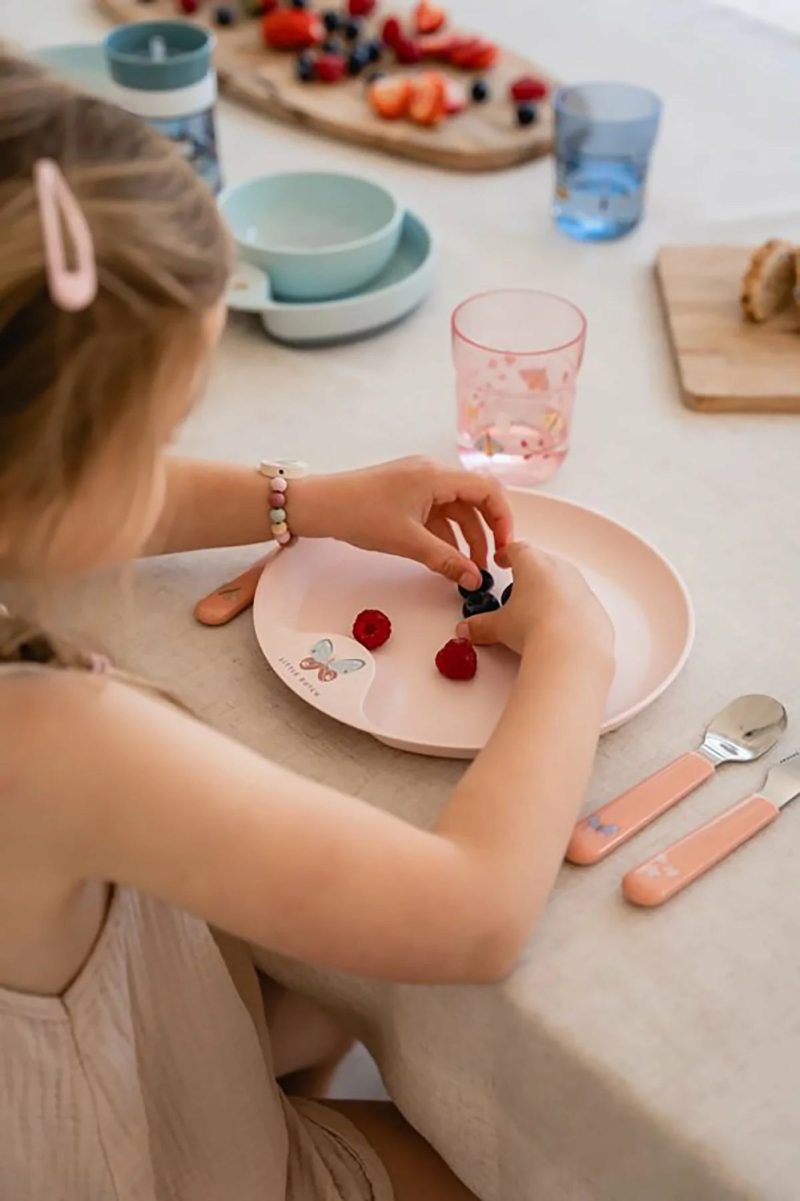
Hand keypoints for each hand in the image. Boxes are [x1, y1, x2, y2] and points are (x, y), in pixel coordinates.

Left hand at [294, 457, 512, 589]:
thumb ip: (446, 561)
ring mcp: (420, 482)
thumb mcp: (408, 542)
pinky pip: (437, 513)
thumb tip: (474, 579)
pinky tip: (446, 559)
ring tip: (467, 569)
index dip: (503, 518)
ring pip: (456, 510)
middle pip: (475, 500)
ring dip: (465, 538)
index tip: (505, 547)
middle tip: (489, 564)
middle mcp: (433, 473)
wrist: (319, 505)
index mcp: (437, 475)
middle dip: (485, 533)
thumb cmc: (360, 514)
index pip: (488, 490)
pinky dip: (445, 535)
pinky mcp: (407, 493)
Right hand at [457, 542, 614, 664]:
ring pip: (562, 584)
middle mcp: (559, 569)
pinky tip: (558, 630)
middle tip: (516, 590)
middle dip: (529, 575)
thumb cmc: (536, 626)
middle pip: (541, 564)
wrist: (573, 649)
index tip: (501, 559)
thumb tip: (468, 630)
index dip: (505, 554)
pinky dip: (568, 612)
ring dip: (550, 593)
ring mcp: (580, 587)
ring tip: (536, 615)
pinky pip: (578, 605)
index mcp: (533, 563)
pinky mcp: (595, 608)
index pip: (516, 549)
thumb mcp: (499, 626)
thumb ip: (481, 625)